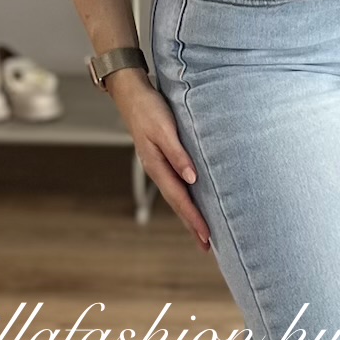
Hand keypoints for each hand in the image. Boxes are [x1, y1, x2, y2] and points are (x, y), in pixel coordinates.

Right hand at [106, 70, 211, 251]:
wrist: (132, 93)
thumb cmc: (149, 109)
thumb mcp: (164, 129)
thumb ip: (178, 154)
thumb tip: (191, 179)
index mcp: (157, 166)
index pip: (180, 198)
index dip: (193, 218)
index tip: (207, 236)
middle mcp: (158, 169)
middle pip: (178, 203)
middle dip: (192, 225)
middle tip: (207, 246)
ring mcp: (159, 165)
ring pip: (177, 196)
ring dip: (189, 214)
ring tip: (202, 232)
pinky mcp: (163, 158)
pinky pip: (176, 184)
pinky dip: (185, 198)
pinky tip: (193, 201)